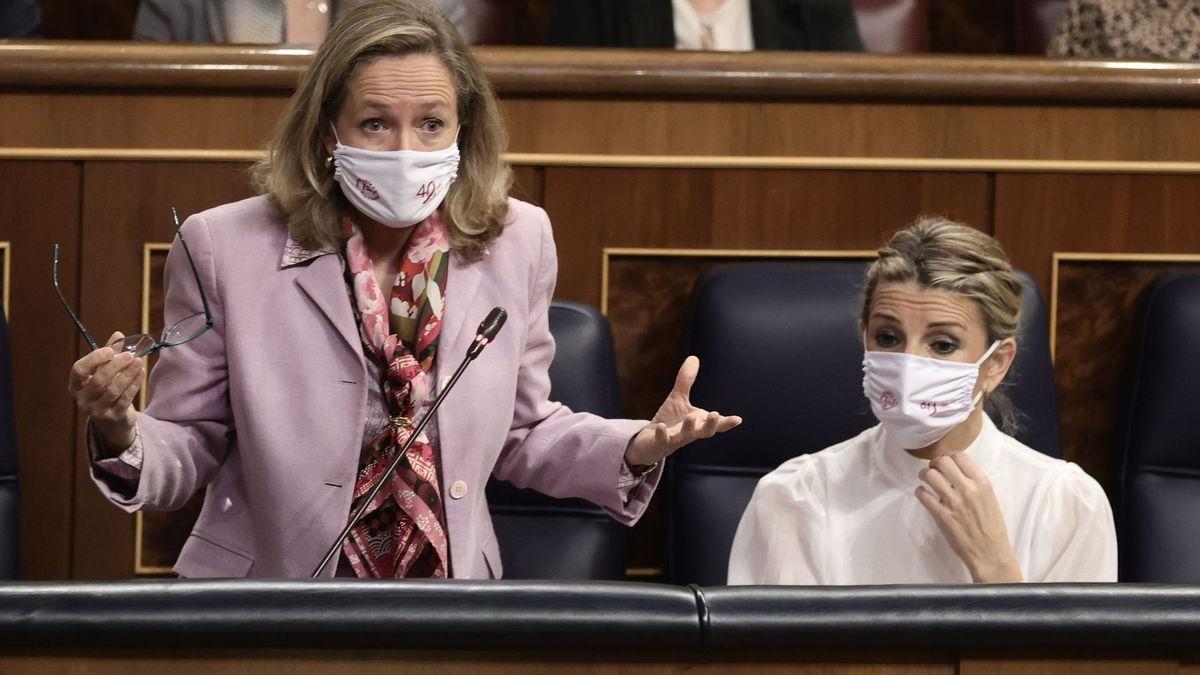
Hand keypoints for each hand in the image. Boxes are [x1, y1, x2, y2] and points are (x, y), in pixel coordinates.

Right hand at [68, 331, 143, 451]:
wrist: (113, 420)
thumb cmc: (106, 389)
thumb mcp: (104, 371)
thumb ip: (110, 354)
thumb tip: (118, 335)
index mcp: (76, 385)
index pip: (78, 370)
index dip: (93, 359)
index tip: (109, 350)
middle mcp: (83, 399)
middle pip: (98, 381)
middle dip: (115, 366)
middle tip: (129, 355)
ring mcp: (97, 411)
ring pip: (113, 391)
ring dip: (127, 374)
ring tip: (139, 361)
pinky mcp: (114, 417)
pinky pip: (125, 399)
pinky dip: (134, 384)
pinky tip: (141, 372)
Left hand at [624, 356, 741, 466]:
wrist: (650, 442)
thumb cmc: (669, 421)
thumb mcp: (678, 399)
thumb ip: (686, 381)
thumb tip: (694, 357)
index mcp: (698, 423)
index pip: (716, 424)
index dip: (726, 423)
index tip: (738, 419)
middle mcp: (690, 433)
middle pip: (705, 432)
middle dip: (711, 425)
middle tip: (715, 414)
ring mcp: (675, 439)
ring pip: (685, 436)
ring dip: (689, 427)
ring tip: (691, 417)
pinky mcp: (659, 443)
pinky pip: (662, 440)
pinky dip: (663, 434)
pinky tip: (661, 426)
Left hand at [916, 452, 1022, 582]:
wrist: (991, 552)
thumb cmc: (992, 527)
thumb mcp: (990, 498)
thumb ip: (974, 483)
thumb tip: (956, 470)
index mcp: (982, 483)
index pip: (960, 456)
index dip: (949, 457)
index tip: (945, 463)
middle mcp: (967, 489)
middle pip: (942, 461)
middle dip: (934, 463)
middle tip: (933, 469)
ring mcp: (953, 502)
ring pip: (930, 475)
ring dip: (924, 475)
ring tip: (925, 479)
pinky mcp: (941, 515)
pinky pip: (923, 495)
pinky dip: (920, 492)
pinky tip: (924, 494)